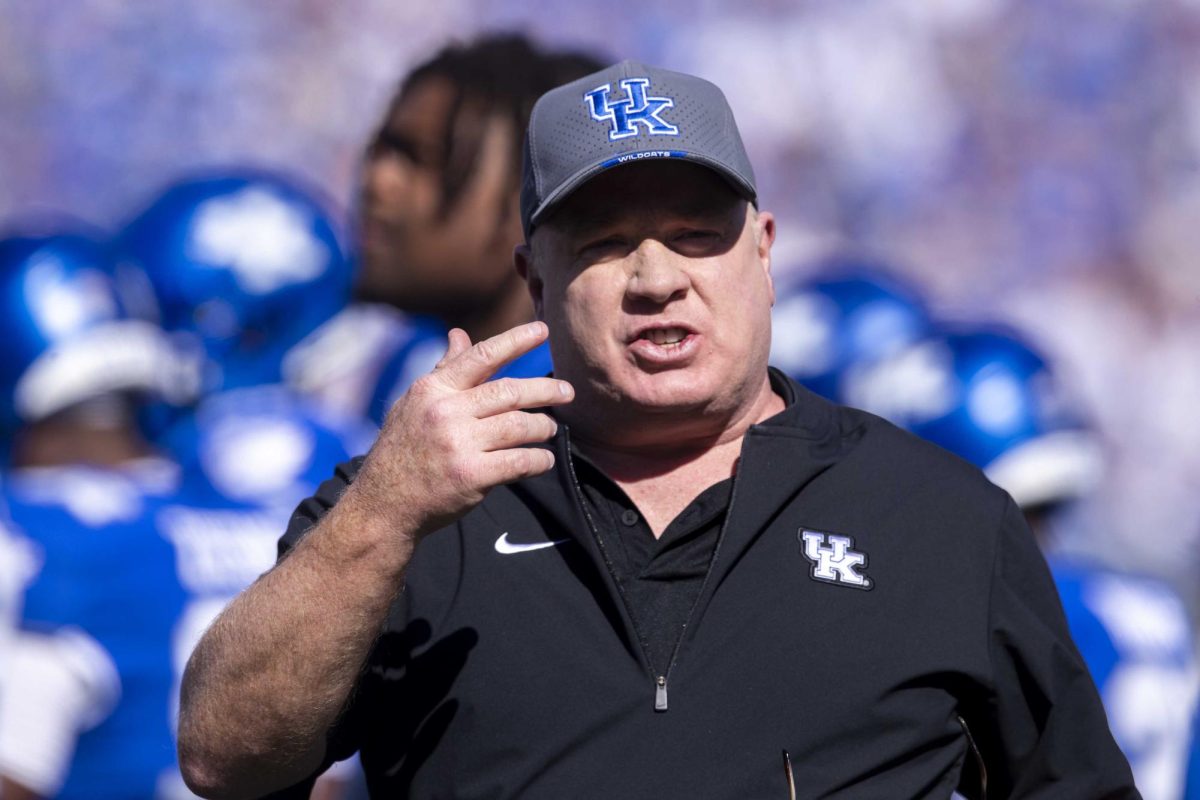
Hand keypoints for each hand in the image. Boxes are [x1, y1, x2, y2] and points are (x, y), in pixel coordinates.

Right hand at [352, 321, 572, 541]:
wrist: (383, 503)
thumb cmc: (403, 449)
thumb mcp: (414, 403)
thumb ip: (444, 371)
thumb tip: (459, 335)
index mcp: (433, 389)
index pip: (481, 357)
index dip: (515, 340)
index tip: (543, 331)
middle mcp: (446, 412)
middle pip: (510, 391)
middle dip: (545, 390)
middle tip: (568, 392)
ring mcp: (458, 444)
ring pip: (520, 425)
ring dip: (544, 427)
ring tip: (550, 429)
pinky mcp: (471, 475)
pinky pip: (520, 461)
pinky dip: (539, 460)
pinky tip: (544, 460)